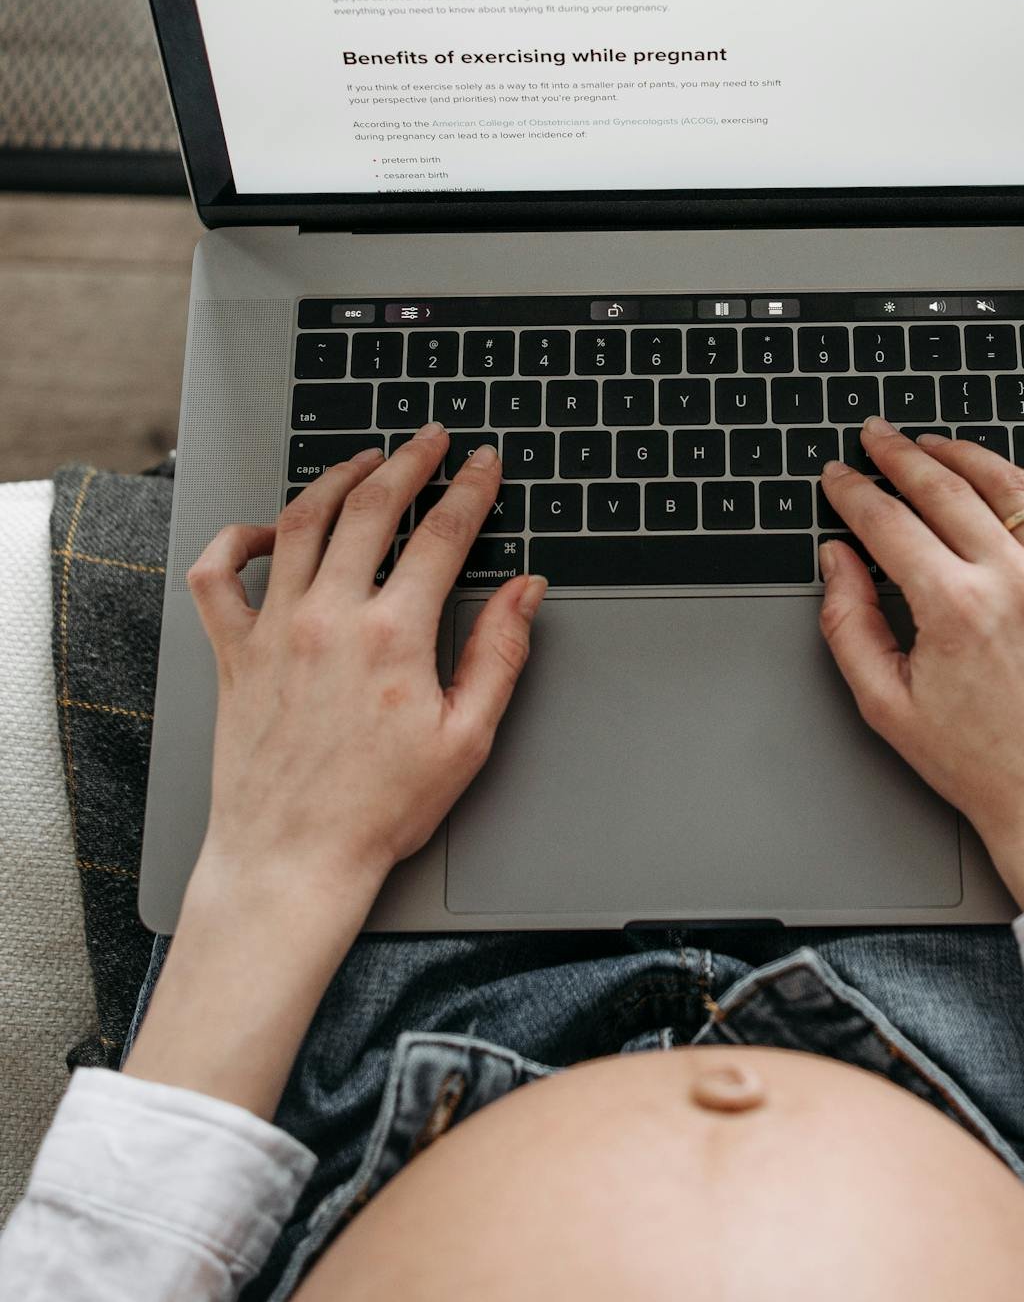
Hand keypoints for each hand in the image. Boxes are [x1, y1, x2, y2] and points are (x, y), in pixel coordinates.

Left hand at [126, 431, 542, 1118]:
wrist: (294, 860)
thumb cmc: (379, 810)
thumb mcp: (467, 738)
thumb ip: (500, 654)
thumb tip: (525, 592)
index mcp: (394, 637)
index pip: (442, 534)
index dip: (470, 488)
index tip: (482, 463)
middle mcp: (329, 619)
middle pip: (370, 507)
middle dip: (408, 461)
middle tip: (429, 441)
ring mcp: (274, 630)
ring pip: (300, 521)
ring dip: (336, 479)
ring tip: (365, 463)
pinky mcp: (234, 653)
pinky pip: (219, 574)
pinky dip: (238, 539)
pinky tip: (268, 531)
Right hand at [818, 422, 1023, 909]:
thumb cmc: (981, 767)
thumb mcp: (886, 705)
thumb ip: (850, 624)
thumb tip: (837, 562)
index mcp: (952, 606)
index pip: (887, 520)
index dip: (853, 490)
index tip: (838, 477)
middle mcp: (1012, 581)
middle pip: (944, 488)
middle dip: (900, 454)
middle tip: (877, 437)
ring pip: (1015, 488)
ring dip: (969, 457)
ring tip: (939, 447)